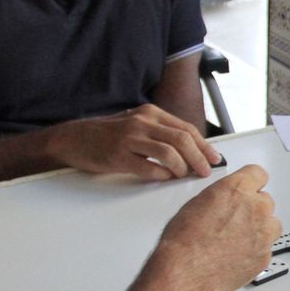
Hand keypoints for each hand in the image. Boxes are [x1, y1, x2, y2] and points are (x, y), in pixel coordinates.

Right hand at [48, 104, 221, 180]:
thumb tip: (193, 151)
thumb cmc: (109, 135)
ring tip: (183, 176)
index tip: (214, 159)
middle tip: (205, 172)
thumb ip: (162, 134)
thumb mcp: (138, 125)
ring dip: (182, 168)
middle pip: (182, 140)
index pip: (186, 129)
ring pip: (169, 153)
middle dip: (199, 158)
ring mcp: (129, 139)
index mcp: (151, 113)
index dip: (204, 146)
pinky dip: (161, 175)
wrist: (74, 138)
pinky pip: (148, 168)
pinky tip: (163, 177)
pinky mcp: (118, 156)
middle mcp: (142, 122)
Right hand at [156, 163, 281, 290]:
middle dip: (253, 208)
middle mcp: (255, 208)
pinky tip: (236, 254)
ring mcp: (264, 233)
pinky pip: (266, 247)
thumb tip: (225, 200)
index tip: (251, 186)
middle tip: (235, 220)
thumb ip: (221, 197)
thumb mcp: (197, 203)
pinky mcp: (265, 255)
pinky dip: (255, 250)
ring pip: (271, 224)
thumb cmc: (185, 240)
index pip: (258, 174)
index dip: (252, 182)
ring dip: (259, 229)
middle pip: (266, 200)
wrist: (188, 271)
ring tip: (236, 238)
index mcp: (237, 190)